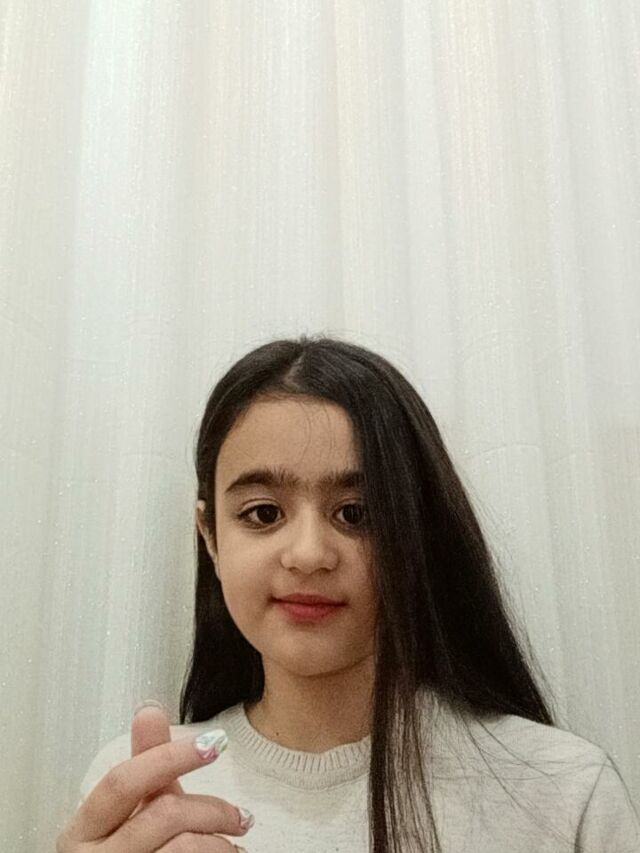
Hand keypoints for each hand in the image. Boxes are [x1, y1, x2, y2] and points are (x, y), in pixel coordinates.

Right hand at [56, 704, 251, 851]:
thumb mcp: (138, 809)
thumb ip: (147, 762)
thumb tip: (148, 710)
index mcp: (83, 829)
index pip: (123, 781)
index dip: (171, 757)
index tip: (215, 743)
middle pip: (163, 815)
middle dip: (212, 809)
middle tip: (241, 817)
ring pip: (182, 848)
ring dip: (220, 843)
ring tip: (234, 844)